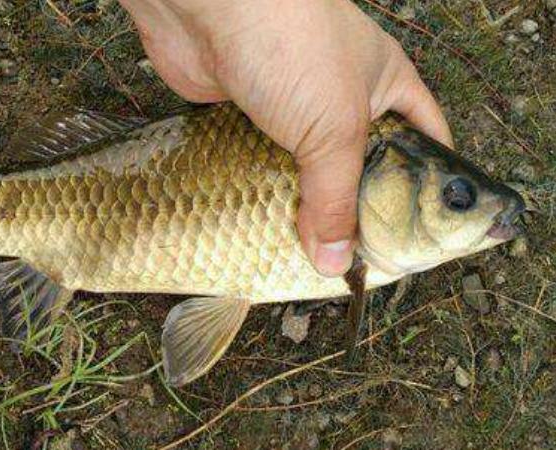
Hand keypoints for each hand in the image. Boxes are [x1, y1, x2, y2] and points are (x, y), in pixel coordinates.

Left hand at [119, 0, 452, 275]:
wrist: (208, 8)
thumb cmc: (292, 45)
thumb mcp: (336, 127)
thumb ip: (338, 198)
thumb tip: (336, 259)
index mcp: (384, 86)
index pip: (424, 140)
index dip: (426, 186)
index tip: (418, 233)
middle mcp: (340, 97)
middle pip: (358, 165)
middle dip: (355, 209)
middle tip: (353, 259)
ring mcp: (291, 107)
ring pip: (305, 171)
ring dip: (303, 208)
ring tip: (307, 256)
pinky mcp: (247, 118)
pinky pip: (260, 168)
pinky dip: (261, 195)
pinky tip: (263, 226)